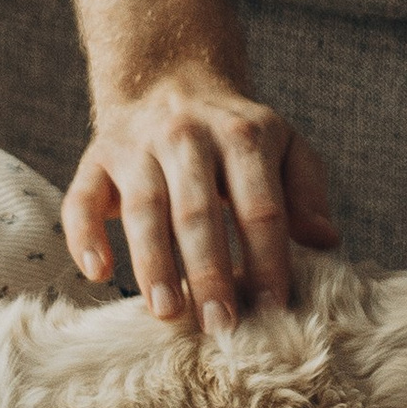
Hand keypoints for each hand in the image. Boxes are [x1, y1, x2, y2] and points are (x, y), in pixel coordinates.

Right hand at [64, 72, 335, 329]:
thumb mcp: (285, 147)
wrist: (168, 81)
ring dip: (153, 263)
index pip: (259, 207)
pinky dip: (85, 235)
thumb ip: (308, 191)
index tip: (272, 307)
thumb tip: (325, 241)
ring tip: (168, 311)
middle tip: (221, 326)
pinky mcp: (97, 157)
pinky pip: (81, 198)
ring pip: (142, 208)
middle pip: (199, 211)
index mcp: (243, 135)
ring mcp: (137, 145)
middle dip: (210, 272)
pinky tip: (98, 273)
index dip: (267, 259)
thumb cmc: (236, 135)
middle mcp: (187, 135)